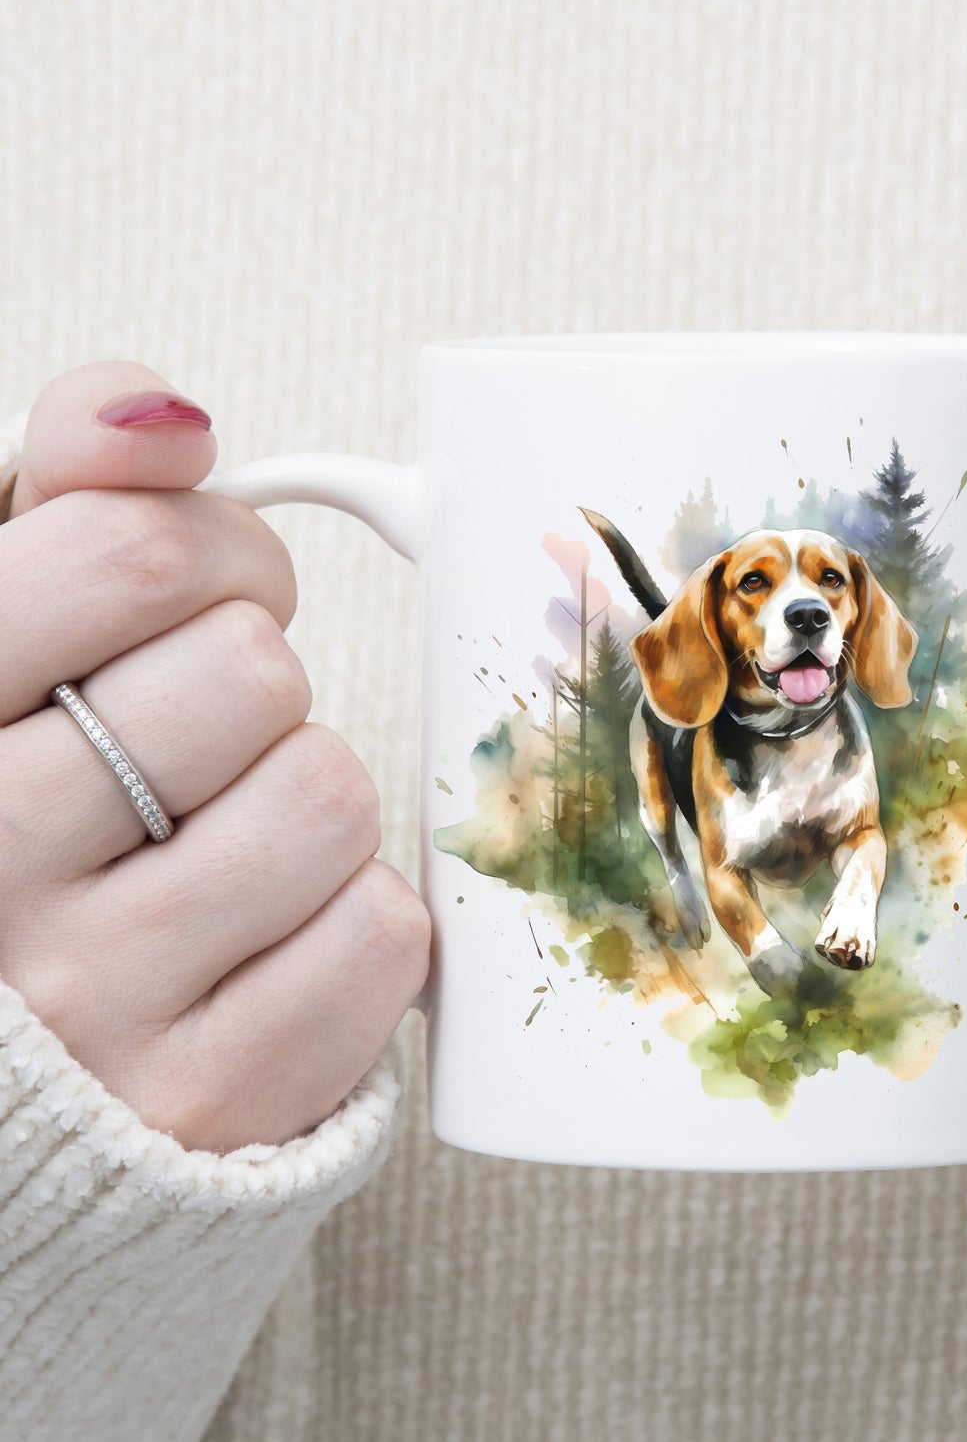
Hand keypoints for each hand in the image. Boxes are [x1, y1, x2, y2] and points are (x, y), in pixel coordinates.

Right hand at [0, 361, 428, 1152]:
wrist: (33, 1068)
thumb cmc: (33, 810)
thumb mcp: (8, 635)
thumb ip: (70, 499)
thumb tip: (167, 415)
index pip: (130, 556)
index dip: (215, 554)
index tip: (200, 596)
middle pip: (251, 672)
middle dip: (254, 684)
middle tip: (204, 739)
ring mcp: (94, 1004)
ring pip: (327, 794)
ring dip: (306, 800)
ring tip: (224, 843)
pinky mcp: (212, 1099)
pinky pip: (381, 933)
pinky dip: (354, 919)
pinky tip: (267, 938)